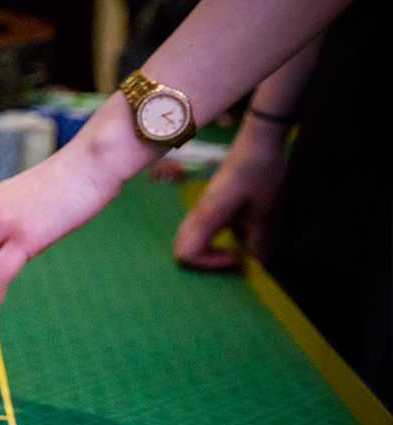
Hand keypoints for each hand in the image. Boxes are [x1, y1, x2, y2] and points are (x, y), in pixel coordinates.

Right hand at [172, 120, 287, 268]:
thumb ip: (258, 238)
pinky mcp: (209, 203)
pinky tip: (236, 233)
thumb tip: (257, 263)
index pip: (185, 253)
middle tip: (231, 257)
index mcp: (206, 215)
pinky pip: (199, 229)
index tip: (236, 256)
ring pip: (187, 239)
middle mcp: (197, 213)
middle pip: (180, 248)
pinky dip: (210, 240)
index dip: (208, 264)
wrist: (258, 140)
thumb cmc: (260, 170)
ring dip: (205, 251)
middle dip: (202, 262)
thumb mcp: (264, 207)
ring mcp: (200, 207)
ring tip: (233, 249)